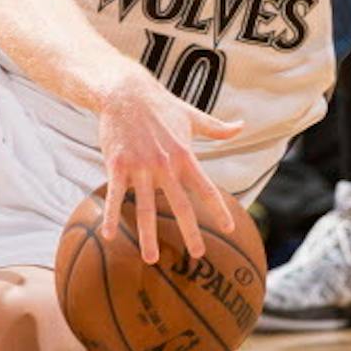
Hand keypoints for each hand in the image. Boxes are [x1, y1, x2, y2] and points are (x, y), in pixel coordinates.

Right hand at [95, 69, 243, 263]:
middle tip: (197, 255)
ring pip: (146, 208)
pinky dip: (111, 216)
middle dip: (190, 232)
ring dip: (148, 235)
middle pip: (180, 205)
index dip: (218, 209)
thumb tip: (242, 126)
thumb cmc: (160, 104)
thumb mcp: (192, 115)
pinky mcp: (117, 165)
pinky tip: (108, 236)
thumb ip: (216, 127)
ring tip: (150, 259)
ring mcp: (140, 167)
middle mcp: (165, 165)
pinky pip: (116, 195)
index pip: (206, 188)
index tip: (228, 228)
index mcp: (185, 156)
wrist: (125, 91)